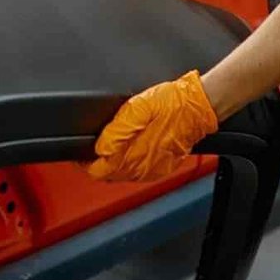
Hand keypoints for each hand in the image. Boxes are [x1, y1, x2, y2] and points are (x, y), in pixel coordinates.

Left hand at [84, 70, 218, 182]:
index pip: (99, 171)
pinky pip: (138, 173)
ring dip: (114, 165)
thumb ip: (117, 130)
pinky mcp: (163, 167)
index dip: (86, 163)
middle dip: (99, 163)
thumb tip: (100, 148)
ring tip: (111, 146)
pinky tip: (131, 149)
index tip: (81, 153)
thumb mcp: (138, 107)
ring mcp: (153, 169)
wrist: (198, 108)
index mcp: (134, 154)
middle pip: (109, 176)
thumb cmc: (172, 103)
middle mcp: (143, 167)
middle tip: (95, 147)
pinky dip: (130, 164)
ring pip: (123, 176)